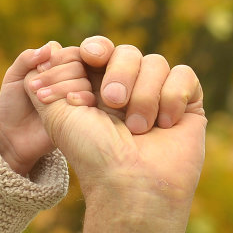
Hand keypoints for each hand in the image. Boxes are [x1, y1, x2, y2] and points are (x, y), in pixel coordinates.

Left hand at [0, 41, 98, 176]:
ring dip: (63, 86)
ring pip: (85, 80)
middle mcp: (73, 78)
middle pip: (79, 64)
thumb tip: (49, 47)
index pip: (70, 52)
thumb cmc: (12, 105)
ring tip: (40, 98)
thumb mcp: (13, 78)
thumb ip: (26, 59)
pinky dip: (78, 98)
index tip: (39, 68)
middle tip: (35, 88)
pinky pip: (91, 99)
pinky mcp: (83, 113)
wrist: (13, 136)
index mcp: (58, 66)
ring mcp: (79, 96)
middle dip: (57, 73)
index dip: (57, 58)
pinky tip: (64, 103)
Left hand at [23, 37, 206, 232]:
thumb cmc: (92, 153)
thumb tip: (47, 52)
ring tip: (138, 128)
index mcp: (94, 91)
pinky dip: (171, 97)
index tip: (90, 56)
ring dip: (144, 94)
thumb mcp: (57, 115)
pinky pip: (183, 75)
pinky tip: (164, 124)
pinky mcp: (186, 103)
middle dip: (119, 74)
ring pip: (156, 62)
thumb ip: (46, 82)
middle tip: (113, 102)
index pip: (98, 52)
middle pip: (127, 53)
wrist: (131, 183)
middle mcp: (126, 91)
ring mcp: (157, 96)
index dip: (95, 49)